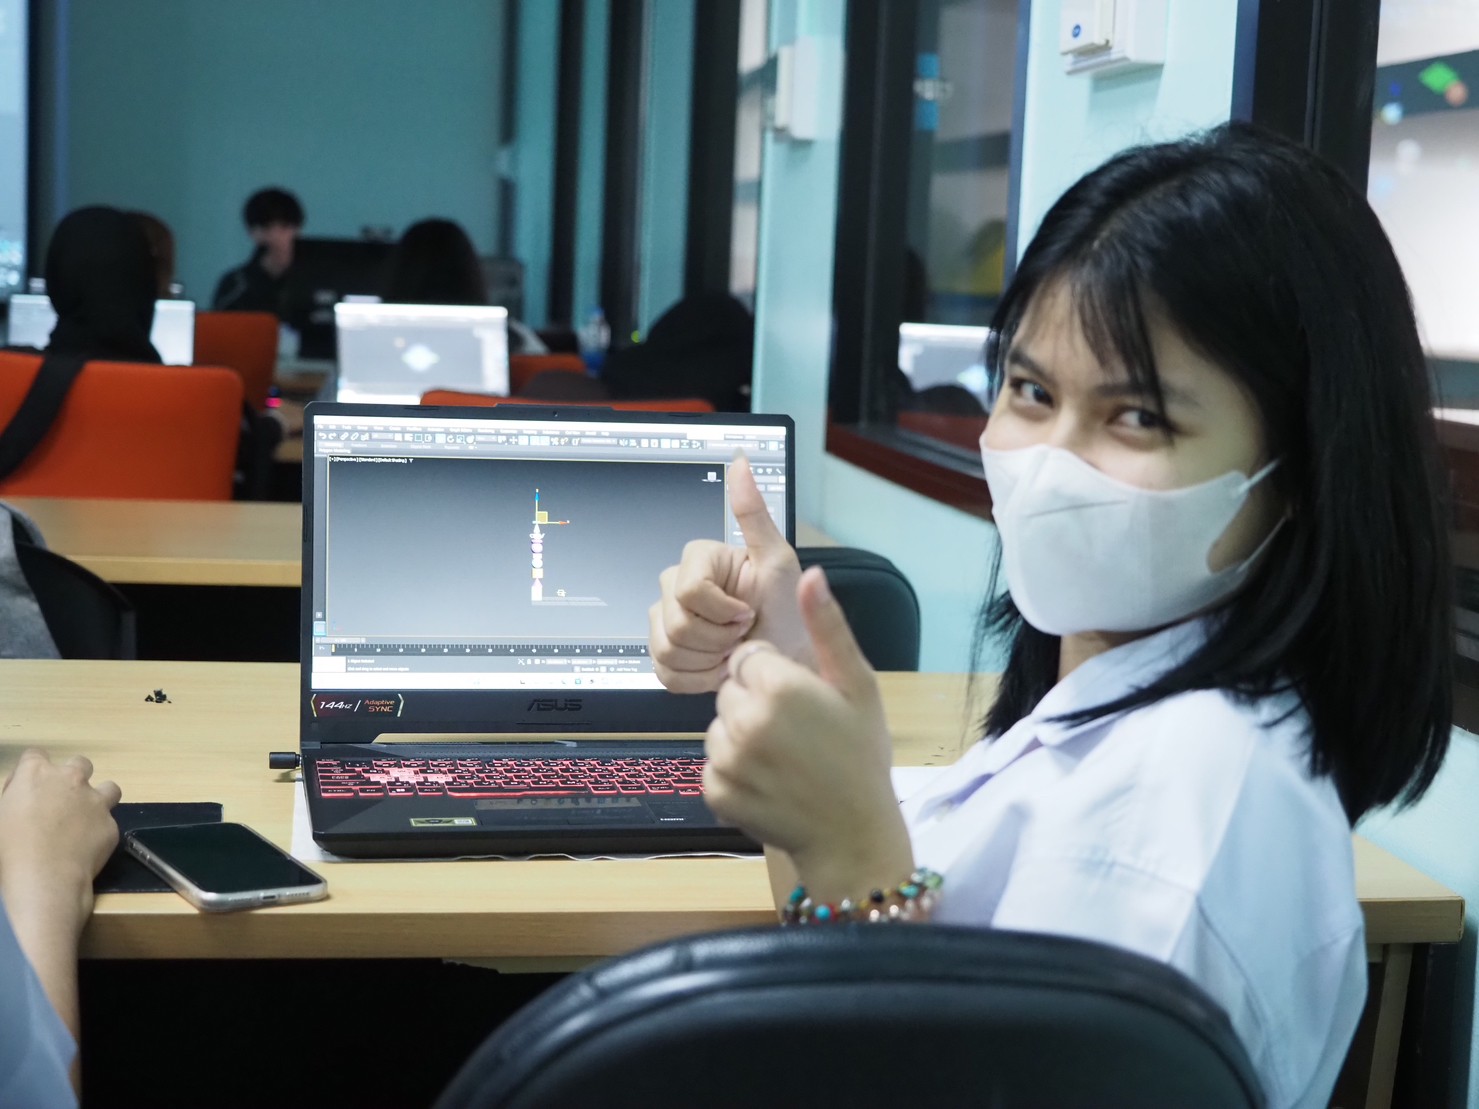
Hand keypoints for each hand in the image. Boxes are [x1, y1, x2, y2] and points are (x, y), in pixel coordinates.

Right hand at [0, 749, 121, 936]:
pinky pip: (108, 822)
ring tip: (84, 820)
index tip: (27, 790)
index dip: (32, 771)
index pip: (35, 755)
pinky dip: (99, 832)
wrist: (43, 878)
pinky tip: (86, 849)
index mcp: (36, 774)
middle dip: (72, 778)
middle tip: (61, 803)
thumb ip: (13, 797)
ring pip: (108, 788)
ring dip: (98, 798)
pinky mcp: (111, 825)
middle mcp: (71, 780)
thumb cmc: (7, 848)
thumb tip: (21, 796)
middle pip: (79, 764)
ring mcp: (96, 801)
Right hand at [649, 454, 810, 691]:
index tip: (747, 611)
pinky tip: (718, 667)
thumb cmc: (789, 612)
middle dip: (717, 638)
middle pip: (675, 622)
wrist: (789, 662)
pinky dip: (698, 679)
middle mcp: (674, 586)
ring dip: (708, 660)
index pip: (688, 589)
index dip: (721, 610)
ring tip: (732, 651)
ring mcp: (665, 621)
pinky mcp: (664, 656)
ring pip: (667, 649)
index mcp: (698, 560)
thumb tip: (740, 460)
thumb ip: (753, 511)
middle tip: (741, 634)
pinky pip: (664, 672)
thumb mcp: (778, 559)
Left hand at [704, 567, 911, 901]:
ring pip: (718, 726)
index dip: (775, 675)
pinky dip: (734, 773)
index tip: (803, 701)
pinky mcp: (715, 791)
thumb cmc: (861, 758)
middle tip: (797, 732)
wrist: (852, 837)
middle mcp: (745, 720)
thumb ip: (827, 628)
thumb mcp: (857, 686)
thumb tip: (812, 575)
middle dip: (755, 703)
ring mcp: (727, 759)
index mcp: (779, 687)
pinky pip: (713, 765)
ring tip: (785, 759)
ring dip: (741, 738)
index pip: (748, 657)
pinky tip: (769, 782)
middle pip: (730, 690)